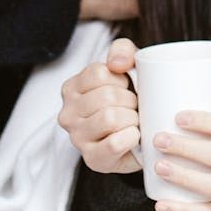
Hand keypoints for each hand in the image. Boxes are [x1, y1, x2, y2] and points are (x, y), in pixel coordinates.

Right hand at [58, 38, 141, 172]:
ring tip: (134, 122)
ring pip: (110, 118)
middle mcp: (67, 113)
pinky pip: (114, 143)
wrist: (142, 139)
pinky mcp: (92, 159)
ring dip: (133, 119)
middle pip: (106, 96)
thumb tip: (117, 64)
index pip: (99, 73)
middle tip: (134, 109)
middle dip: (131, 102)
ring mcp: (77, 138)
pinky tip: (134, 137)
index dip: (121, 80)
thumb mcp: (129, 67)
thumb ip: (123, 51)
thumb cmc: (132, 99)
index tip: (125, 89)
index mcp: (72, 88)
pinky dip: (132, 137)